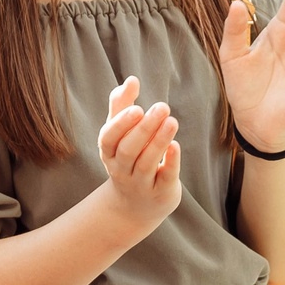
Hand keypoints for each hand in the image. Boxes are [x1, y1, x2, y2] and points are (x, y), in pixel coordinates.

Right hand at [97, 76, 181, 228]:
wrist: (136, 205)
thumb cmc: (129, 158)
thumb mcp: (121, 134)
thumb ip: (122, 105)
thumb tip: (131, 79)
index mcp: (109, 153)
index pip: (109, 139)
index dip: (121, 124)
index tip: (136, 108)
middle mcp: (121, 170)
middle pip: (129, 150)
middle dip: (144, 129)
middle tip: (162, 106)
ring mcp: (140, 184)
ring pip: (146, 163)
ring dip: (159, 141)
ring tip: (172, 121)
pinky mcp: (160, 192)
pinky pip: (165, 177)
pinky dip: (170, 162)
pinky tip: (176, 145)